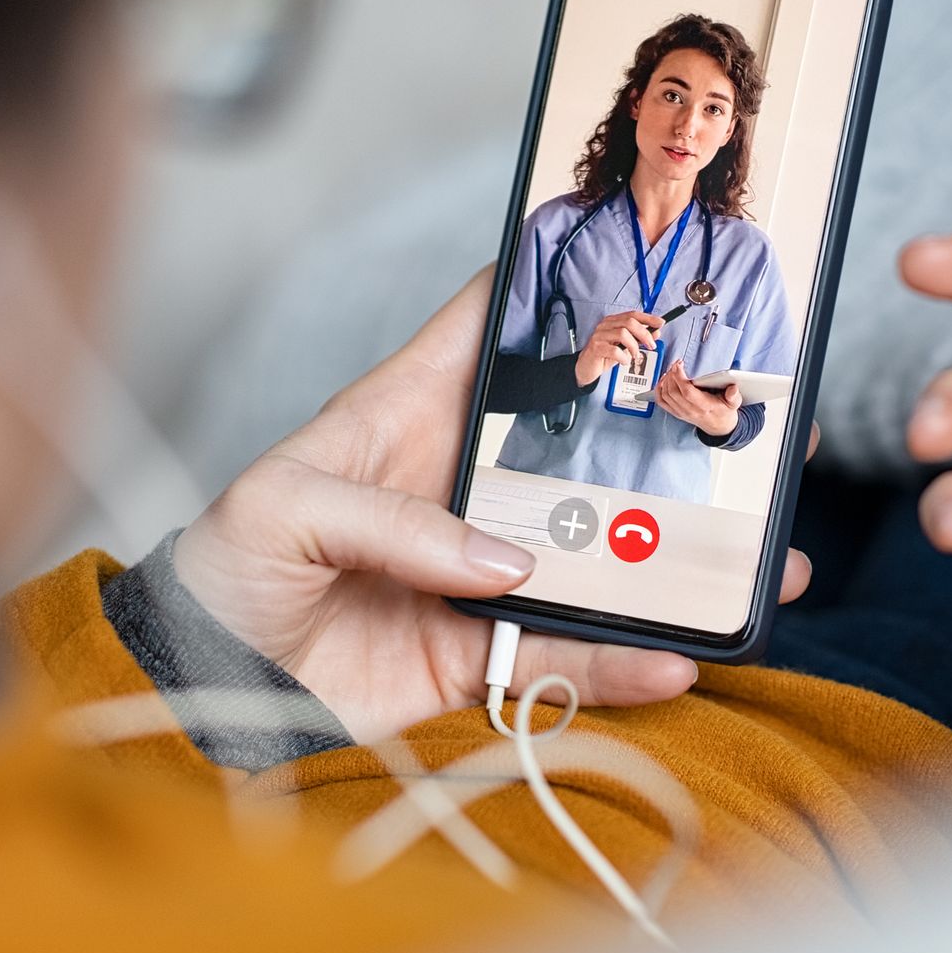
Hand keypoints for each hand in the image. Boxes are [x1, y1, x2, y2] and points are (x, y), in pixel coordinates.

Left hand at [171, 269, 815, 741]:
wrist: (198, 686)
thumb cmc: (223, 569)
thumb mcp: (281, 508)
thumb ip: (392, 520)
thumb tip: (506, 562)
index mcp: (407, 413)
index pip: (490, 328)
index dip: (558, 289)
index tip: (642, 267)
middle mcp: (460, 484)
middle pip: (578, 445)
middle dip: (661, 434)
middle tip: (744, 425)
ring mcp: (479, 570)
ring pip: (598, 556)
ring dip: (672, 562)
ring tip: (753, 563)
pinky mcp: (477, 651)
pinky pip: (565, 655)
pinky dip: (621, 663)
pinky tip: (677, 660)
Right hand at [575, 309, 662, 386]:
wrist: (585, 368)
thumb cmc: (604, 355)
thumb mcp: (625, 347)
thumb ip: (639, 339)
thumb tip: (656, 332)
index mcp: (612, 322)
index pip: (633, 314)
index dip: (648, 318)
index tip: (660, 323)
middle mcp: (605, 325)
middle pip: (629, 322)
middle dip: (644, 334)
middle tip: (651, 345)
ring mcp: (599, 335)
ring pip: (623, 334)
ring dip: (634, 346)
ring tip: (634, 356)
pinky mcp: (596, 348)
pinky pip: (614, 350)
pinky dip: (623, 357)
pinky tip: (624, 361)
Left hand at [653, 362, 741, 436]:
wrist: (718, 427)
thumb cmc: (724, 412)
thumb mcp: (733, 403)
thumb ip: (734, 396)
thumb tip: (733, 388)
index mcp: (704, 406)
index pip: (687, 391)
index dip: (680, 377)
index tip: (679, 365)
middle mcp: (690, 410)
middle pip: (673, 391)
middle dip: (672, 374)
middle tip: (676, 364)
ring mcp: (681, 412)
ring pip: (666, 395)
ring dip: (665, 380)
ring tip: (672, 370)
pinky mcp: (676, 412)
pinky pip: (661, 401)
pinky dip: (659, 389)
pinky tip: (663, 380)